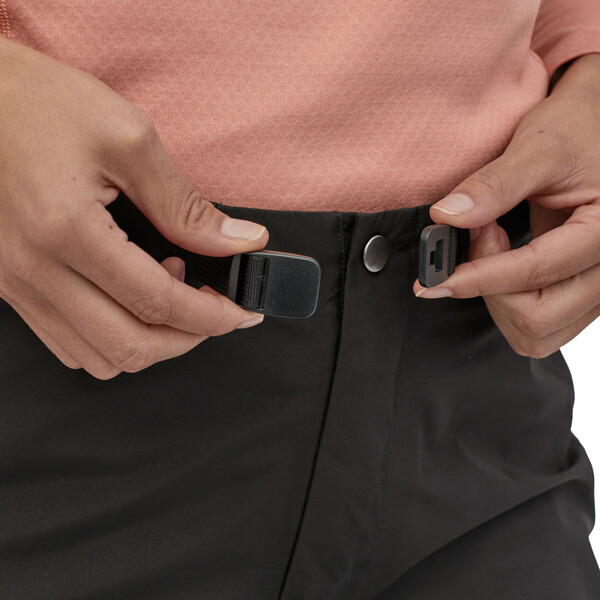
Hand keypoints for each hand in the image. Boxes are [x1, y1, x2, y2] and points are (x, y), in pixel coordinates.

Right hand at [0, 38, 268, 378]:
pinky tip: (128, 300)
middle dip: (187, 339)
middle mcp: (34, 268)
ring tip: (169, 295)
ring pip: (98, 356)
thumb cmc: (39, 103)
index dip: (211, 317)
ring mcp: (16, 283)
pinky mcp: (10, 284)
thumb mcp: (128, 138)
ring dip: (150, 341)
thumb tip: (239, 242)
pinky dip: (111, 337)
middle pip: (129, 347)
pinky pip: (67, 342)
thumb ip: (185, 204)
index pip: (157, 303)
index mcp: (67, 230)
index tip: (241, 313)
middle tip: (214, 312)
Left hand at [413, 53, 599, 358]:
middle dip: (490, 287)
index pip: (537, 271)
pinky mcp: (583, 295)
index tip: (436, 278)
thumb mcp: (538, 145)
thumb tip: (446, 217)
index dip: (479, 276)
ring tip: (492, 249)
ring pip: (536, 332)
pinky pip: (540, 327)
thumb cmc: (577, 129)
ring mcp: (598, 288)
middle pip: (537, 316)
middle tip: (479, 237)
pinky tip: (502, 267)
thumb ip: (494, 184)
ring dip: (498, 300)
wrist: (594, 131)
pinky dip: (509, 305)